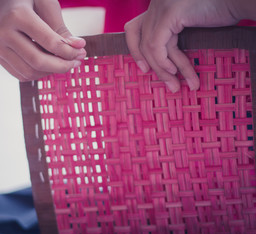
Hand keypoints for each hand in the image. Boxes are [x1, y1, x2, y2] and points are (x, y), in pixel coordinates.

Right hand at [0, 0, 85, 80]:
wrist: (2, 4)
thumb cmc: (29, 2)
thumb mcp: (47, 4)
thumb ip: (61, 27)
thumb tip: (78, 49)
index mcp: (17, 15)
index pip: (49, 42)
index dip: (69, 51)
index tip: (82, 51)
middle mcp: (4, 33)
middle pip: (38, 61)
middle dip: (62, 66)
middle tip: (77, 62)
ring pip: (30, 72)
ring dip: (52, 71)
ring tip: (64, 62)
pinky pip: (22, 75)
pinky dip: (40, 74)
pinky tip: (49, 64)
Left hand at [124, 0, 238, 91]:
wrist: (238, 2)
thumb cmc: (219, 14)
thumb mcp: (187, 27)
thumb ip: (170, 37)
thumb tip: (160, 63)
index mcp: (157, 6)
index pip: (133, 29)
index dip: (134, 50)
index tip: (144, 68)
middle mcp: (155, 4)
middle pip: (140, 40)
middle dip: (152, 65)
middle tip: (166, 84)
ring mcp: (161, 7)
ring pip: (150, 46)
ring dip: (164, 70)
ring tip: (177, 86)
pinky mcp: (170, 13)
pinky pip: (157, 45)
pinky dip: (163, 62)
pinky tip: (175, 72)